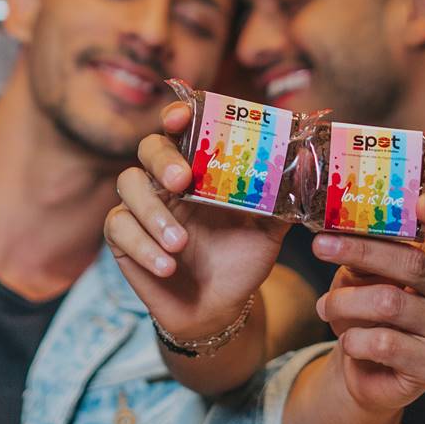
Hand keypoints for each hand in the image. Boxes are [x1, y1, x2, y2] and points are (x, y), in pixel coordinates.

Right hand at [104, 102, 288, 338]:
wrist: (221, 307)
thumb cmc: (241, 260)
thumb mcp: (268, 231)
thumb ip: (281, 198)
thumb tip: (305, 163)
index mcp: (200, 169)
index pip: (182, 130)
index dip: (177, 116)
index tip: (179, 119)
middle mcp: (167, 182)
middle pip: (149, 148)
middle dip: (162, 160)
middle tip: (182, 182)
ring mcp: (143, 207)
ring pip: (128, 184)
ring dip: (153, 212)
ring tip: (180, 244)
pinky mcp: (125, 238)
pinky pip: (119, 228)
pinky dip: (143, 246)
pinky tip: (166, 266)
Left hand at [312, 193, 424, 411]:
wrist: (368, 367)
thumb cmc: (369, 308)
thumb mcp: (365, 272)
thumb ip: (365, 249)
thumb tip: (335, 230)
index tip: (422, 203)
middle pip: (414, 263)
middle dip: (361, 251)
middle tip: (321, 246)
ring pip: (391, 303)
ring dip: (345, 302)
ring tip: (325, 306)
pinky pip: (385, 344)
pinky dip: (354, 339)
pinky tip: (348, 340)